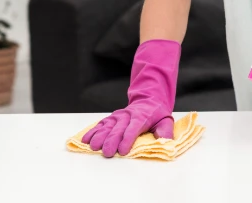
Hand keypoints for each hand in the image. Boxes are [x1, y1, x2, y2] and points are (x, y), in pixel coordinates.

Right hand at [81, 39, 178, 157]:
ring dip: (99, 136)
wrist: (148, 99)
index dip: (127, 139)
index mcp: (141, 117)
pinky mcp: (111, 117)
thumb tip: (164, 141)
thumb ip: (165, 131)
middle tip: (106, 152)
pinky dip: (92, 131)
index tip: (122, 150)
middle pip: (118, 129)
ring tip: (93, 146)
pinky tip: (85, 139)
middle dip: (111, 141)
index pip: (133, 129)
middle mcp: (127, 115)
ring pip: (107, 126)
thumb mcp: (165, 121)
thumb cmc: (157, 114)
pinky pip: (100, 124)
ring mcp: (117, 116)